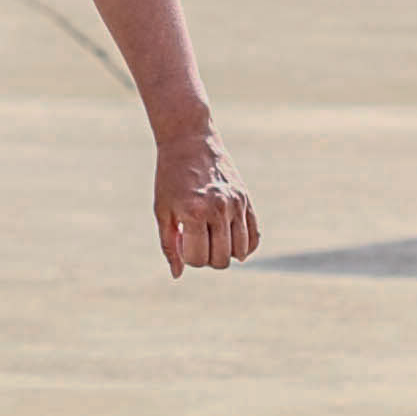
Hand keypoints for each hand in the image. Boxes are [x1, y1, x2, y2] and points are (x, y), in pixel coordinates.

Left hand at [154, 127, 257, 278]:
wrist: (189, 141)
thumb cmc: (170, 177)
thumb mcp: (162, 210)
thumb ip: (168, 244)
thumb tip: (177, 274)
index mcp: (193, 212)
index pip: (198, 258)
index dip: (188, 258)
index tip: (181, 243)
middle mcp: (218, 209)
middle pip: (221, 259)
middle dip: (206, 259)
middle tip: (196, 242)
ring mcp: (235, 204)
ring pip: (240, 251)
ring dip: (225, 253)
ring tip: (211, 239)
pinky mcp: (246, 199)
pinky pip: (254, 236)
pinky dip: (246, 247)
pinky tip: (231, 242)